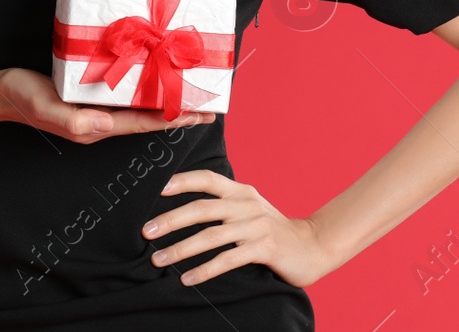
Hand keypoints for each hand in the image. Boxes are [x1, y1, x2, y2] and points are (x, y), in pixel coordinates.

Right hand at [0, 68, 216, 144]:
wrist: (0, 92)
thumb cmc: (22, 99)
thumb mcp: (46, 107)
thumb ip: (75, 121)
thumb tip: (107, 125)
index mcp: (95, 127)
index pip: (144, 125)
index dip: (174, 120)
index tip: (202, 115)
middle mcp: (100, 122)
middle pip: (147, 119)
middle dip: (178, 113)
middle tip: (208, 105)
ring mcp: (94, 111)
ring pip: (137, 108)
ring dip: (164, 102)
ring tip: (189, 92)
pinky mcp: (87, 97)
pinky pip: (122, 96)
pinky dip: (143, 90)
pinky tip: (152, 79)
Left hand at [142, 169, 338, 287]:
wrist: (312, 246)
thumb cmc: (272, 229)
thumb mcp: (249, 209)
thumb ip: (224, 206)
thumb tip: (184, 211)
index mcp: (240, 191)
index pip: (207, 179)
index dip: (181, 181)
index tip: (156, 188)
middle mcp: (246, 205)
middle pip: (202, 208)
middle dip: (170, 220)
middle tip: (146, 232)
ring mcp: (256, 226)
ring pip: (210, 236)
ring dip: (181, 249)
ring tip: (158, 260)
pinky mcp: (264, 248)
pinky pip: (227, 260)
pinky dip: (204, 270)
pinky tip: (187, 279)